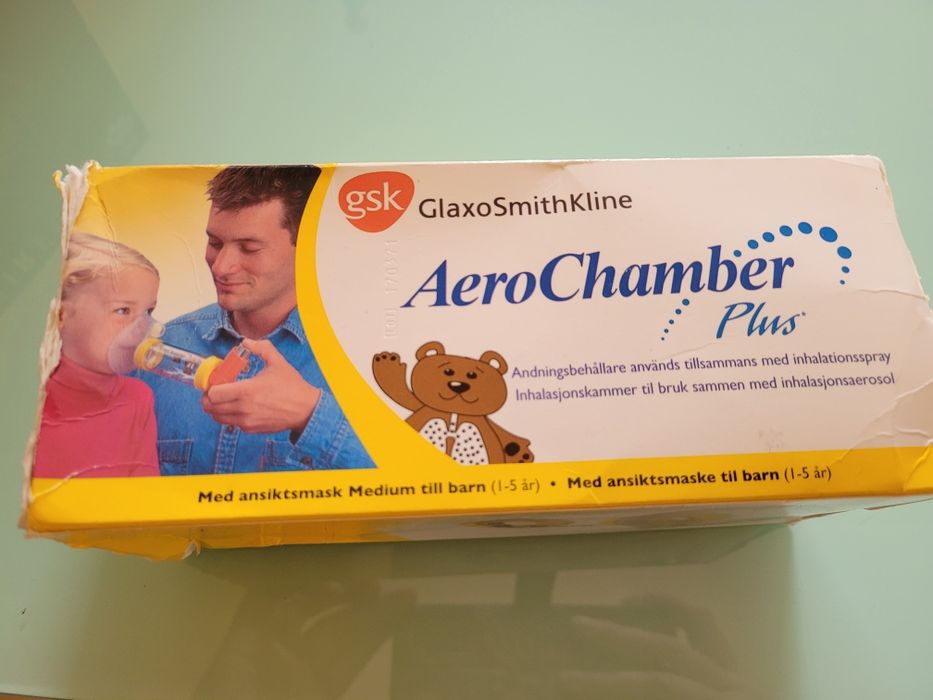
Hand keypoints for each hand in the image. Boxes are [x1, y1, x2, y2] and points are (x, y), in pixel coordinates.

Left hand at [201, 338, 320, 434]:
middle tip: (215, 389)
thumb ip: (261, 348)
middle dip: (208, 397)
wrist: (306, 409)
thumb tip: (245, 342)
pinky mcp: (251, 429)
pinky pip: (231, 423)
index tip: (215, 380)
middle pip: (210, 407)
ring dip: (216, 407)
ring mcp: (247, 421)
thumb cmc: (292, 386)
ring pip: (217, 417)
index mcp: (247, 391)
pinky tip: (239, 406)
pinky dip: (229, 415)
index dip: (210, 386)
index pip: (213, 393)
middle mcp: (244, 408)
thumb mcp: (277, 362)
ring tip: (225, 398)